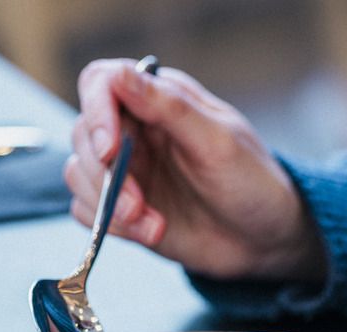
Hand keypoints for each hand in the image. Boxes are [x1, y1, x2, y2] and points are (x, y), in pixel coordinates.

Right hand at [68, 59, 324, 280]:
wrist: (266, 241)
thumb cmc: (253, 184)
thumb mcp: (218, 142)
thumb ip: (169, 108)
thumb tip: (121, 75)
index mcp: (160, 100)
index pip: (102, 84)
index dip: (96, 113)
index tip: (108, 151)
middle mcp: (137, 130)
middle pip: (84, 135)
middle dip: (105, 176)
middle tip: (138, 206)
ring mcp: (128, 170)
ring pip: (80, 176)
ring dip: (109, 206)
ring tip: (153, 226)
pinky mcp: (123, 207)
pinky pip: (87, 211)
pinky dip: (110, 226)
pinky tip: (151, 233)